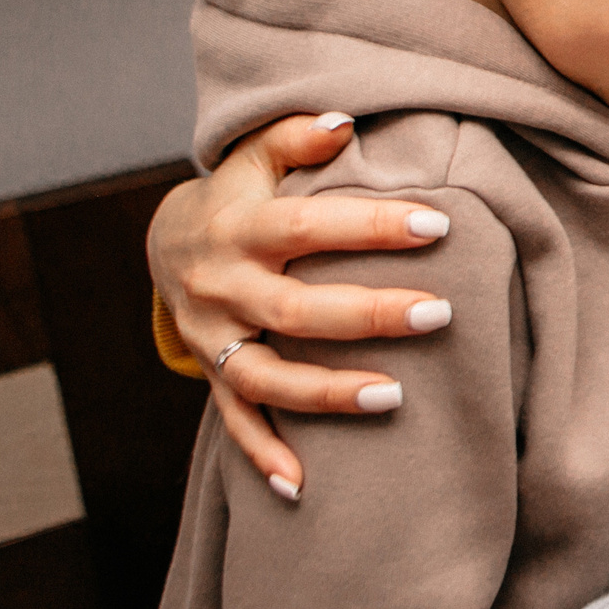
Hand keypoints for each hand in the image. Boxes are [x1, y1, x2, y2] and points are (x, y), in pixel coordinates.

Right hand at [148, 112, 454, 496]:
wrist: (168, 243)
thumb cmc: (240, 195)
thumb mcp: (255, 159)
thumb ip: (297, 138)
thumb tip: (344, 119)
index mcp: (239, 228)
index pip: (307, 226)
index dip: (369, 226)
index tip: (436, 223)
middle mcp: (222, 288)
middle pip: (294, 310)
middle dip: (366, 314)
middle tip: (440, 312)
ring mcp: (215, 339)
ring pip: (265, 377)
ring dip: (326, 393)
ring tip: (394, 396)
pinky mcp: (214, 375)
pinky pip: (236, 423)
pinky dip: (264, 456)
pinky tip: (303, 488)